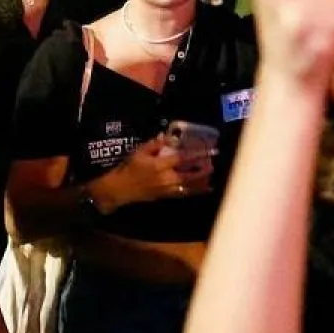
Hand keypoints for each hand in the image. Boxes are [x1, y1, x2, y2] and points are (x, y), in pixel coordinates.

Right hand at [83, 136, 210, 210]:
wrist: (120, 189)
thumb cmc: (128, 168)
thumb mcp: (138, 152)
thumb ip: (154, 144)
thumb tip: (167, 136)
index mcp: (159, 165)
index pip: (181, 158)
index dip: (196, 154)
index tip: (209, 150)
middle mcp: (166, 178)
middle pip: (189, 175)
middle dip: (202, 171)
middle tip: (213, 165)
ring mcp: (167, 189)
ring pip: (189, 187)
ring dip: (201, 182)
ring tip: (212, 178)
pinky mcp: (166, 196)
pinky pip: (184, 194)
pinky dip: (195, 191)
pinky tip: (204, 189)